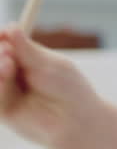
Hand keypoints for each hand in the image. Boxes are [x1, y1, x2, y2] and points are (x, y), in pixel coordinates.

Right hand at [0, 25, 99, 147]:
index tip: (2, 33)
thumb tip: (10, 26)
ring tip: (9, 65)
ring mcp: (5, 89)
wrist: (76, 122)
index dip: (0, 36)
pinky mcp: (2, 108)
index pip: (4, 41)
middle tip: (7, 52)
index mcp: (26, 57)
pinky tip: (4, 80)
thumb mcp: (48, 65)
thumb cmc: (69, 90)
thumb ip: (26, 50)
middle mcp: (13, 71)